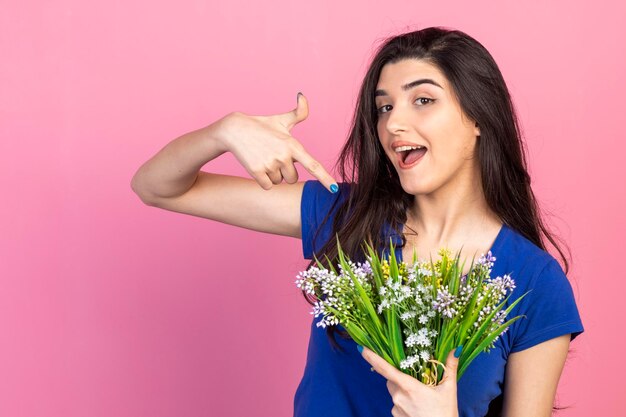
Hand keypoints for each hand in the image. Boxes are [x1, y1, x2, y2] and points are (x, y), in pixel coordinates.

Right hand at [212, 93, 337, 191]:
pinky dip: (263, 180)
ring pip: (279, 182)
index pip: (313, 165)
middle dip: (285, 172)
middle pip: (293, 178)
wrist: (235, 130)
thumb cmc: (262, 126)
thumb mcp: (282, 119)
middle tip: (274, 158)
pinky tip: (257, 165)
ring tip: (264, 158)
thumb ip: (299, 113)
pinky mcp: (257, 171)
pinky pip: (268, 186)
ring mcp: (270, 164)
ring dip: (273, 175)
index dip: (325, 178)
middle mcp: (284, 156)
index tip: (334, 189)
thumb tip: (302, 96)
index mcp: (293, 145)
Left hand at [360, 346, 460, 416]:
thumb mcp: (449, 389)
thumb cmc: (446, 414)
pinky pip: (396, 404)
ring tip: (421, 397)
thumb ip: (450, 366)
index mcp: (409, 387)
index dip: (372, 357)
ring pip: (394, 392)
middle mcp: (398, 397)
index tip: (362, 348)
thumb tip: (455, 348)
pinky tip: (418, 407)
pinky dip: (404, 402)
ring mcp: (396, 408)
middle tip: (417, 380)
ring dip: (403, 391)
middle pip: (391, 379)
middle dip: (400, 377)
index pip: (385, 369)